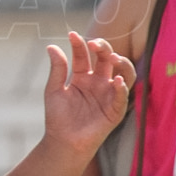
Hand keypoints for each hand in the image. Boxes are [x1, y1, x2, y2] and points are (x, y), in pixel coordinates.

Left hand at [43, 32, 134, 154]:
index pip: (84, 55)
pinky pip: (122, 97)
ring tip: (111, 57)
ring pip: (123, 73)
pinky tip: (115, 79)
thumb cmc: (58, 116)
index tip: (72, 35)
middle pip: (107, 59)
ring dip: (121, 63)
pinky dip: (121, 87)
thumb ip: (57, 69)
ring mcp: (108, 94)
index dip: (79, 45)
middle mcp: (98, 82)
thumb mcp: (54, 89)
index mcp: (83, 76)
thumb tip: (51, 46)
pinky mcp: (115, 110)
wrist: (62, 141)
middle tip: (94, 43)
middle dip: (103, 48)